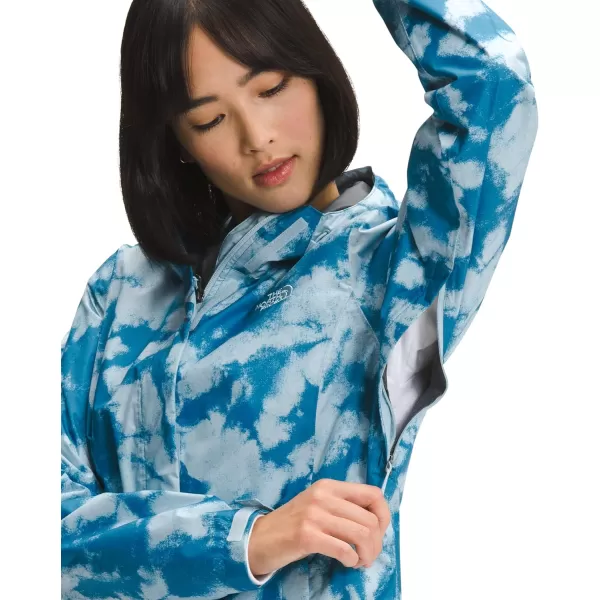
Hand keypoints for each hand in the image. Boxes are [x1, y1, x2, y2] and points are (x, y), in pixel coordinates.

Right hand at [248, 478, 390, 576]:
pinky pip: (344, 549)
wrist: (258, 538)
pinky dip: (351, 560)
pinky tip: (347, 562)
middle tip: (367, 555)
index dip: (384, 515)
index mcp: (329, 486)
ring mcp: (314, 514)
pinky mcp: (306, 535)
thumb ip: (343, 507)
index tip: (378, 533)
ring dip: (367, 554)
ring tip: (359, 561)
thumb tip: (376, 522)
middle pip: (370, 519)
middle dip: (376, 543)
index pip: (373, 494)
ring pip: (361, 534)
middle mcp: (323, 496)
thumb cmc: (292, 524)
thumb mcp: (318, 506)